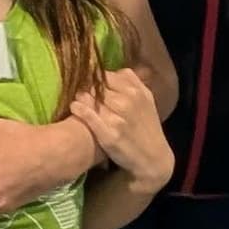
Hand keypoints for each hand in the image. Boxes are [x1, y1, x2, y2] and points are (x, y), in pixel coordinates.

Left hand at [71, 66, 174, 186]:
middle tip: (82, 92)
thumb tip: (114, 69)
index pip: (106, 75)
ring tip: (78, 99)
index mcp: (137, 91)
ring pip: (90, 97)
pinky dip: (78, 108)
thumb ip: (132, 81)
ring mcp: (118, 118)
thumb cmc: (147, 127)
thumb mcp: (146, 100)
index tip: (91, 83)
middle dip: (88, 88)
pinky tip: (75, 107)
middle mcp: (128, 102)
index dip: (96, 78)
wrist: (153, 159)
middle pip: (96, 85)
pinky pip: (87, 114)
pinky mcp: (109, 134)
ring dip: (81, 96)